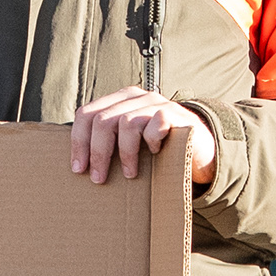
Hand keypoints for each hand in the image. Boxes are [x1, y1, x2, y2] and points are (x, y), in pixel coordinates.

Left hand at [70, 86, 216, 184]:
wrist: (198, 146)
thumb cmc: (158, 147)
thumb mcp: (130, 141)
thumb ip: (109, 141)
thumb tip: (78, 164)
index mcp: (118, 101)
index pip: (87, 114)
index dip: (79, 141)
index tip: (78, 168)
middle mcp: (135, 97)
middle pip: (102, 120)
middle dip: (97, 152)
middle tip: (99, 178)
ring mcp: (155, 103)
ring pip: (126, 124)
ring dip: (125, 154)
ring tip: (130, 174)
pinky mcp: (174, 114)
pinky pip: (155, 126)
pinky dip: (151, 142)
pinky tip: (154, 153)